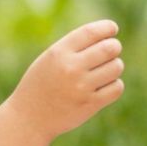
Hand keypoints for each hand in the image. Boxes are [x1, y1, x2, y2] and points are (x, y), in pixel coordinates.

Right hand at [9, 21, 122, 140]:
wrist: (29, 118)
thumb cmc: (42, 83)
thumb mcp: (50, 59)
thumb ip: (74, 47)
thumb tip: (108, 36)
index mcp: (59, 52)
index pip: (92, 32)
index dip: (108, 27)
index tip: (113, 29)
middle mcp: (70, 68)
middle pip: (110, 48)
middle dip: (114, 47)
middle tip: (110, 51)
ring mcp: (81, 87)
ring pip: (116, 67)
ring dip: (114, 67)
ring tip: (104, 71)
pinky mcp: (90, 104)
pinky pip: (117, 87)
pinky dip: (114, 85)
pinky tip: (103, 86)